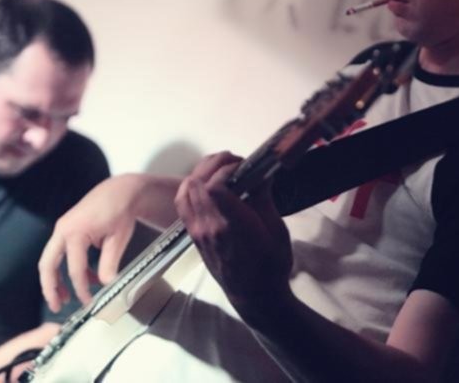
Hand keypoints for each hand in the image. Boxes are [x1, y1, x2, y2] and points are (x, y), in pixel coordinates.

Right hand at [38, 177, 139, 309]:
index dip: (81, 290)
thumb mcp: (118, 239)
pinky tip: (84, 278)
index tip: (89, 303)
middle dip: (50, 288)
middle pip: (47, 265)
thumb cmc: (120, 210)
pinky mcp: (66, 229)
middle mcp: (63, 229)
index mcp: (75, 232)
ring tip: (64, 299)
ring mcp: (62, 228)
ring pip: (49, 260)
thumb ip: (109, 264)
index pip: (75, 269)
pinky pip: (60, 253)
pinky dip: (67, 268)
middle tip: (57, 306)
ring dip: (55, 280)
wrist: (120, 191)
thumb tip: (106, 285)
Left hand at [174, 152, 293, 323]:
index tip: (244, 165)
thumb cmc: (272, 265)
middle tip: (235, 162)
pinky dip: (191, 187)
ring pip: (185, 190)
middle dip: (215, 165)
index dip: (227, 168)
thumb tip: (259, 173)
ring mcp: (197, 231)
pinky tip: (208, 184)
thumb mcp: (276, 231)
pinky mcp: (193, 235)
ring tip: (221, 169)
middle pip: (198, 183)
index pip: (215, 186)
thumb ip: (264, 200)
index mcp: (232, 226)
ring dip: (201, 173)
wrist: (255, 296)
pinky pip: (182, 203)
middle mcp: (209, 227)